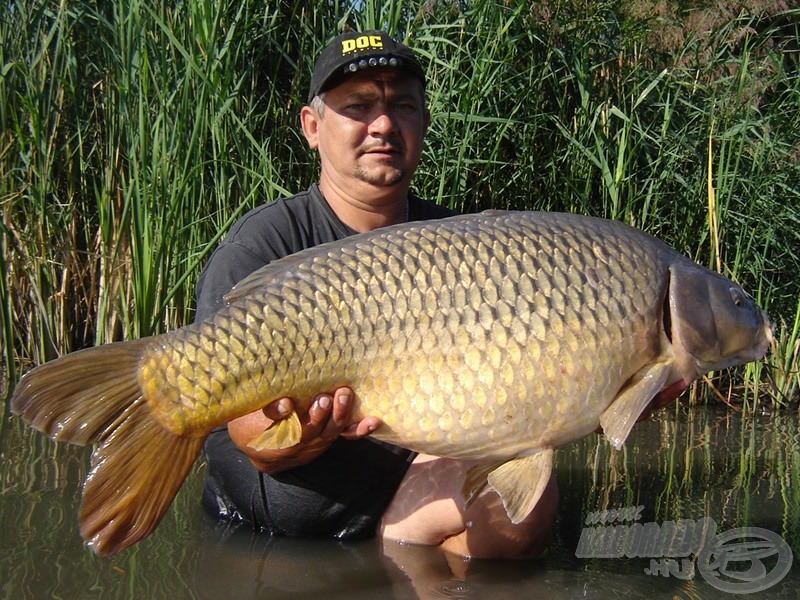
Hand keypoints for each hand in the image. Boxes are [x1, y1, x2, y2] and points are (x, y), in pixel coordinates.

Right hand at [227, 387, 380, 473]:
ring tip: (344, 395)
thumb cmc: (253, 424)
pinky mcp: (330, 436)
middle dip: (320, 414)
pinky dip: (360, 429)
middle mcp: (301, 441)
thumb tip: (284, 404)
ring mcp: (318, 440)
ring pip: (332, 431)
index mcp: (277, 436)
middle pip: (312, 429)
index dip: (283, 415)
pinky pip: (347, 435)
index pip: (281, 426)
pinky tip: (373, 421)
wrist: (264, 449)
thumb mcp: (250, 416)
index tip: (286, 404)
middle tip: (323, 397)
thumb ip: (266, 409)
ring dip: (341, 414)